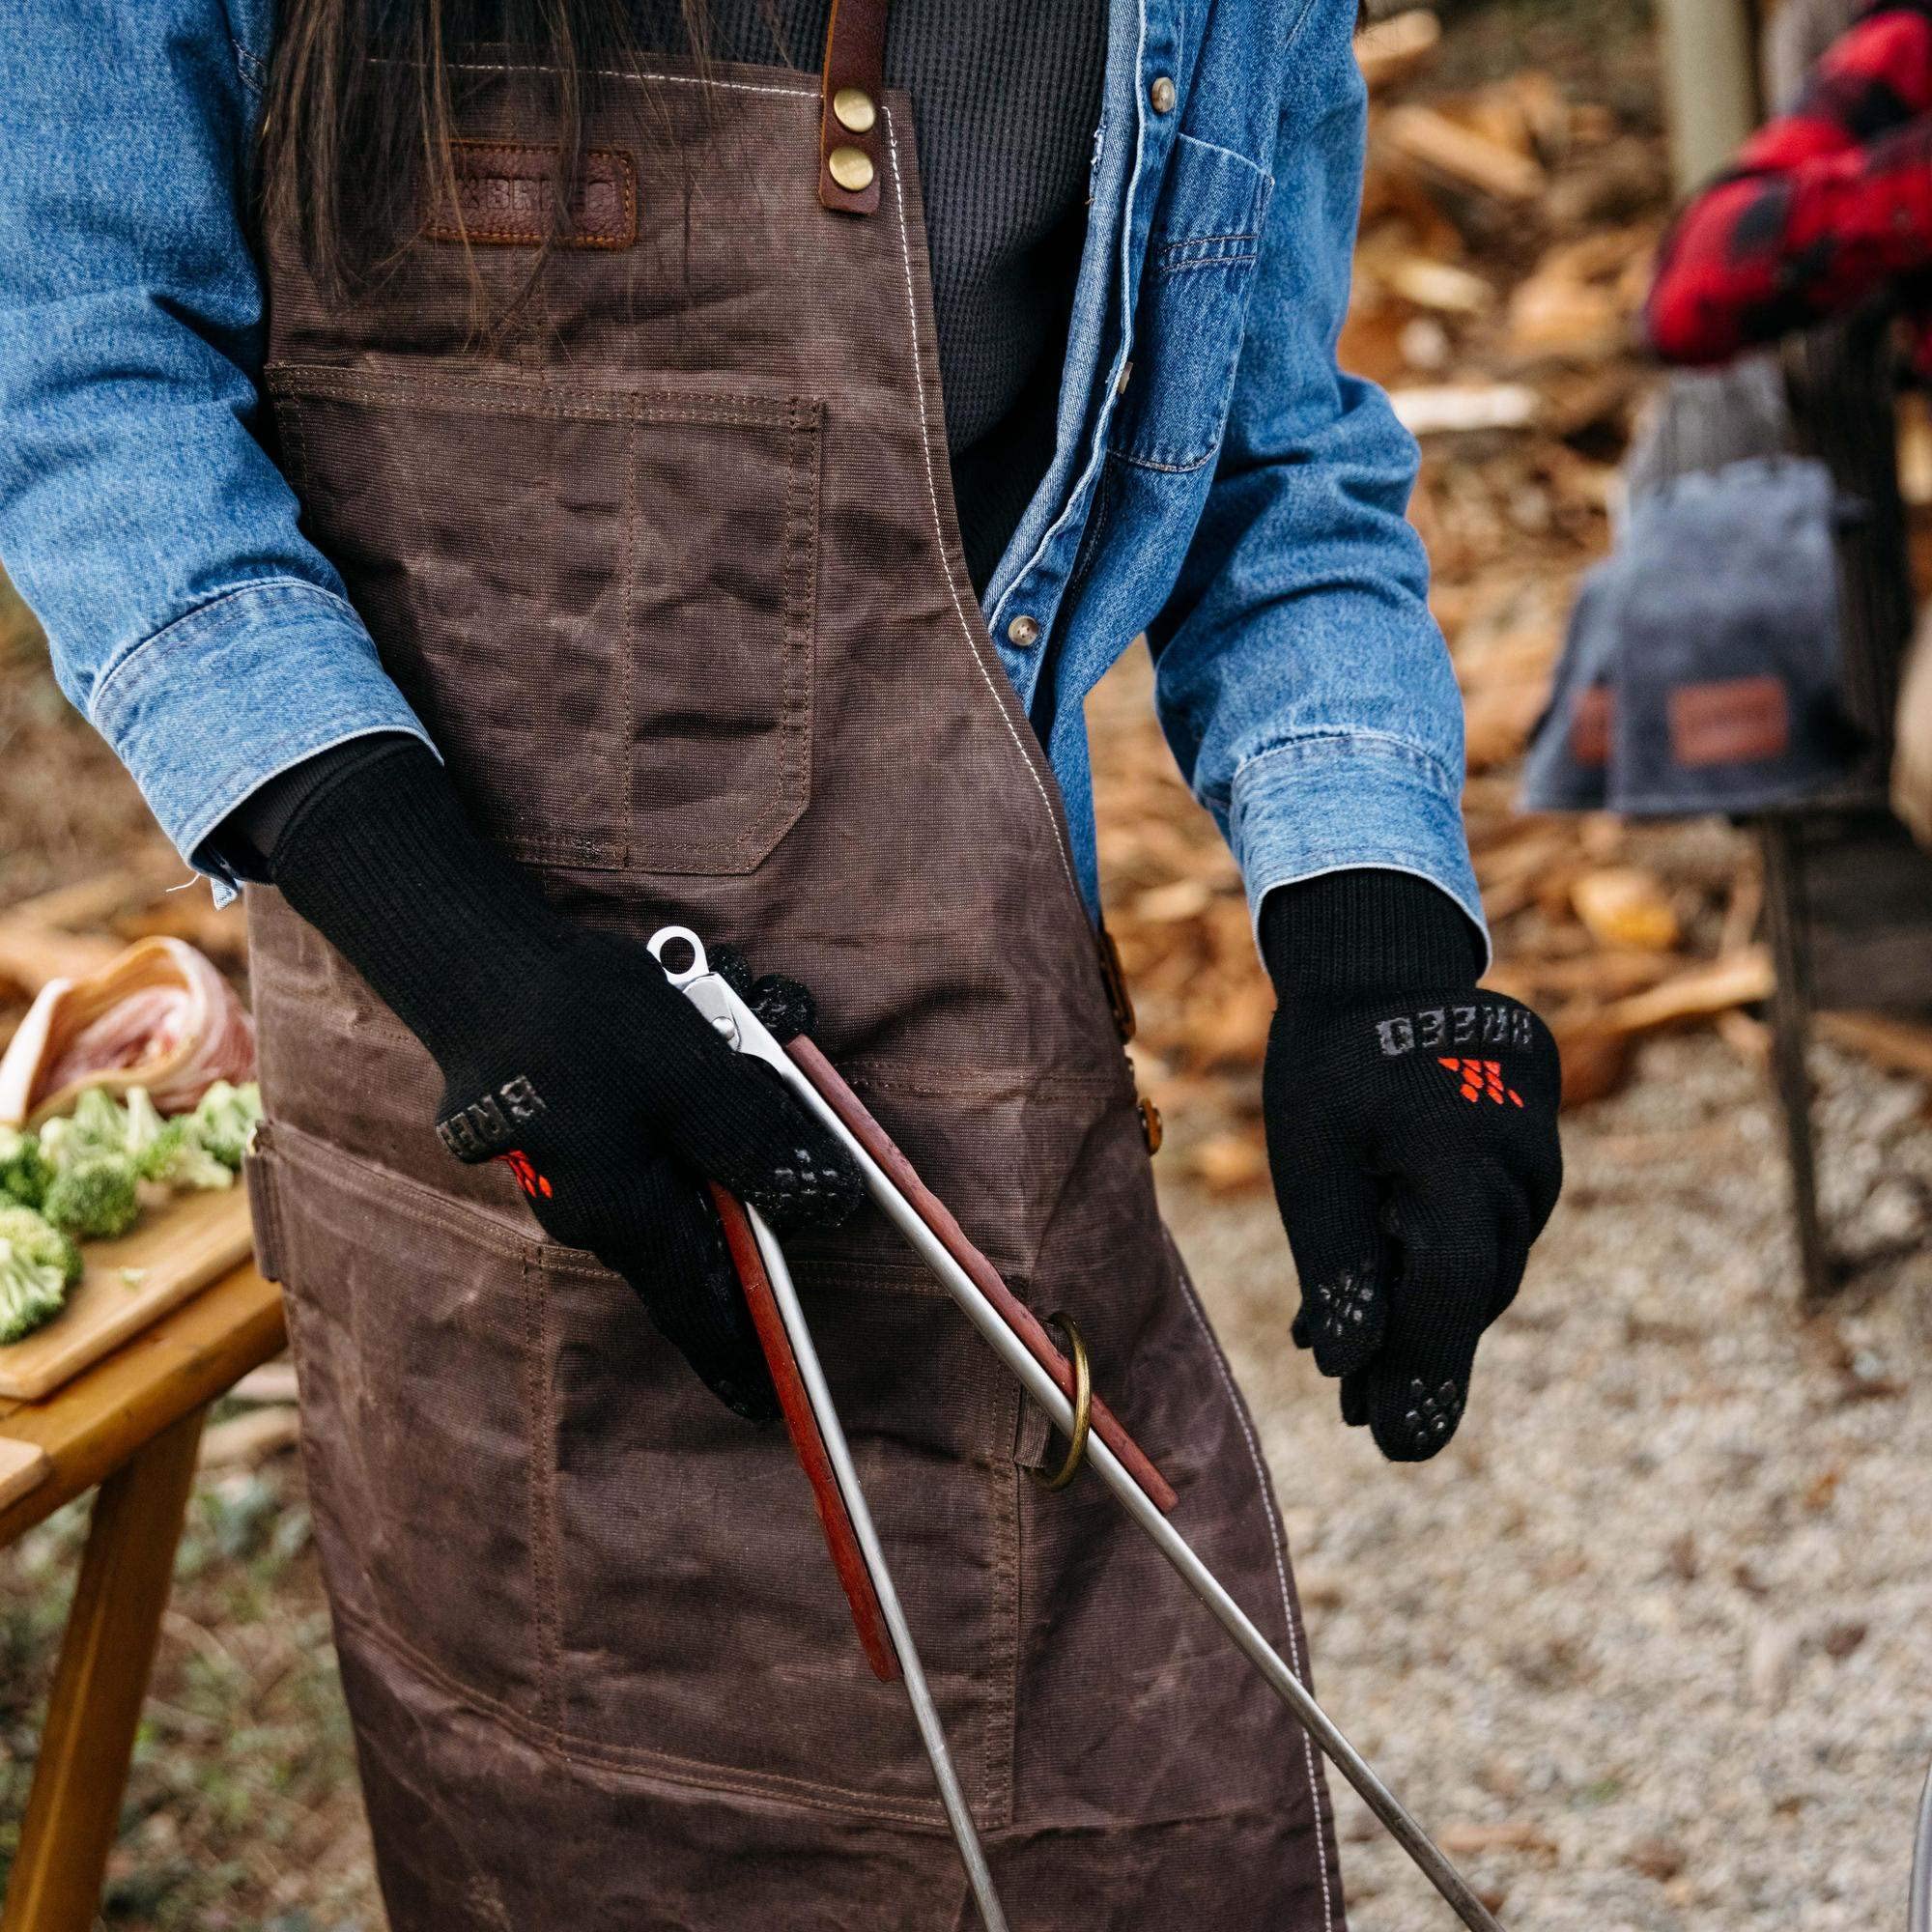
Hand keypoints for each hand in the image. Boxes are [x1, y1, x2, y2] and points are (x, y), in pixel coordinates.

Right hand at [263, 742, 862, 1419]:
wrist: (473, 963)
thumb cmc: (579, 1022)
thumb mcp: (693, 1077)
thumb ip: (758, 1142)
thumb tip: (824, 1205)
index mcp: (623, 1215)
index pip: (695, 1309)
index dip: (736, 1355)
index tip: (766, 1403)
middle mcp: (591, 1208)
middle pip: (695, 1230)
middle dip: (746, 1190)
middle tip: (781, 1129)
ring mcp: (569, 1168)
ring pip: (672, 1169)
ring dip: (716, 1118)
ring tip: (735, 1039)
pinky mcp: (561, 1125)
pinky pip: (643, 1132)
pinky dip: (681, 1095)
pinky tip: (691, 1031)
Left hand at [1260, 872, 1561, 1460]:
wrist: (1384, 968)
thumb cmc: (1332, 1062)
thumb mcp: (1310, 1160)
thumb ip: (1338, 1263)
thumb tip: (1349, 1368)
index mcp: (1457, 1152)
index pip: (1452, 1289)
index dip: (1424, 1371)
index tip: (1396, 1443)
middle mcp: (1516, 1161)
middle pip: (1472, 1292)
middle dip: (1415, 1357)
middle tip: (1363, 1422)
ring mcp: (1535, 1156)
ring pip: (1482, 1266)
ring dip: (1423, 1315)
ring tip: (1356, 1375)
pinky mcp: (1532, 1155)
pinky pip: (1490, 1227)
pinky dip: (1438, 1261)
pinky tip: (1384, 1300)